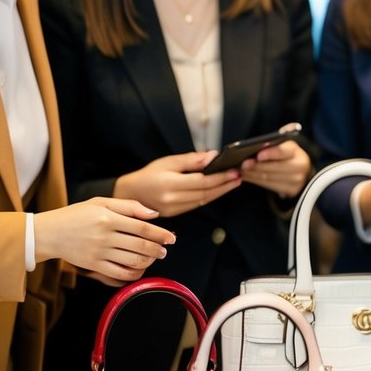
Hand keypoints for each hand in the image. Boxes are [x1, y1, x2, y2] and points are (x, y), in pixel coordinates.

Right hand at [34, 197, 175, 283]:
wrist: (49, 232)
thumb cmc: (77, 214)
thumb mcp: (100, 202)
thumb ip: (129, 206)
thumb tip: (154, 214)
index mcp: (108, 218)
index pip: (142, 227)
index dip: (160, 233)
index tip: (172, 238)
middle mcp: (105, 236)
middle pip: (140, 246)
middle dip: (158, 249)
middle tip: (165, 250)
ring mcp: (99, 252)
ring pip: (132, 261)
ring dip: (148, 261)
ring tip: (153, 258)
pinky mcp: (93, 265)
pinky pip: (119, 274)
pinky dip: (133, 274)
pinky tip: (139, 269)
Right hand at [113, 152, 241, 215]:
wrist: (130, 194)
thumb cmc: (149, 174)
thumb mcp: (167, 162)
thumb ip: (191, 160)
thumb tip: (212, 156)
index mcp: (170, 184)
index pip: (202, 182)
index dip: (220, 177)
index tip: (235, 171)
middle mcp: (173, 199)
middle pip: (206, 193)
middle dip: (225, 185)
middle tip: (240, 176)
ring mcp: (174, 209)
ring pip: (203, 201)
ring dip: (220, 192)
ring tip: (234, 182)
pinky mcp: (176, 214)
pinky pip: (197, 205)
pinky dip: (210, 197)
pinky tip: (219, 189)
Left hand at [241, 140, 312, 197]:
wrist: (300, 168)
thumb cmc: (286, 153)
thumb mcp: (283, 144)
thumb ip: (275, 141)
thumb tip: (263, 143)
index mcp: (296, 151)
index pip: (282, 152)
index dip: (270, 154)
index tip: (258, 155)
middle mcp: (299, 166)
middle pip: (272, 167)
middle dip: (255, 166)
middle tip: (242, 164)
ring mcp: (296, 181)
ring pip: (268, 178)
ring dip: (251, 174)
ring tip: (240, 170)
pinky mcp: (290, 190)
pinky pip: (268, 186)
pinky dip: (255, 180)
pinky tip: (246, 176)